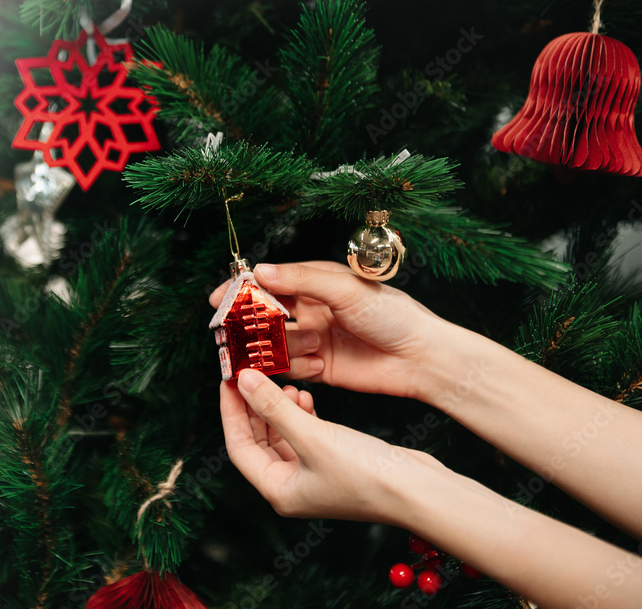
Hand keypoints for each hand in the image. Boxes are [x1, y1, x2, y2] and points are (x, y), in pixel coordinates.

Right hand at [210, 262, 450, 400]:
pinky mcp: (319, 369)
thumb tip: (260, 271)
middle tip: (235, 333)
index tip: (219, 299)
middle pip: (265, 314)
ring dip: (282, 348)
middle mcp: (311, 309)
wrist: (422, 357)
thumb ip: (301, 280)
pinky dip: (296, 369)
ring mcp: (314, 339)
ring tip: (311, 347)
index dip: (242, 289)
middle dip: (250, 323)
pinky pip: (290, 368)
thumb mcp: (345, 289)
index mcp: (316, 283)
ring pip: (275, 343)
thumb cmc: (392, 314)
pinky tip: (317, 367)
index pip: (270, 281)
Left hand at [221, 369, 442, 522]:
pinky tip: (308, 397)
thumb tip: (242, 381)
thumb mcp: (312, 435)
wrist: (419, 490)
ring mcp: (312, 476)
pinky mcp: (332, 463)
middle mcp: (291, 487)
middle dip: (255, 407)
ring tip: (289, 386)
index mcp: (278, 491)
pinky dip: (301, 415)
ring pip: (281, 435)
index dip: (231, 412)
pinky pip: (304, 435)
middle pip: (257, 440)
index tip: (228, 380)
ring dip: (280, 409)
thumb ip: (274, 407)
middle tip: (252, 374)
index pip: (238, 446)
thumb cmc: (366, 473)